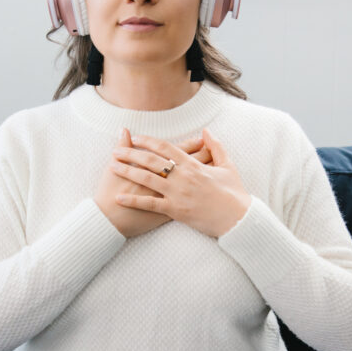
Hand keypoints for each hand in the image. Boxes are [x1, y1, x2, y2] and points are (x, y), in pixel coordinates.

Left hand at [110, 129, 251, 237]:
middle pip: (151, 161)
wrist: (238, 219)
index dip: (148, 141)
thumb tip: (206, 131)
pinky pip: (150, 204)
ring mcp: (178, 194)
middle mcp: (183, 177)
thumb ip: (216, 147)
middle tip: (116, 150)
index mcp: (194, 165)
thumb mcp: (228, 166)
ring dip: (128, 171)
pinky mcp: (176, 210)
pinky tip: (119, 197)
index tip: (135, 137)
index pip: (166, 147)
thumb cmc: (234, 194)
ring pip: (147, 179)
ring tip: (113, 166)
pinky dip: (134, 200)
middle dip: (131, 153)